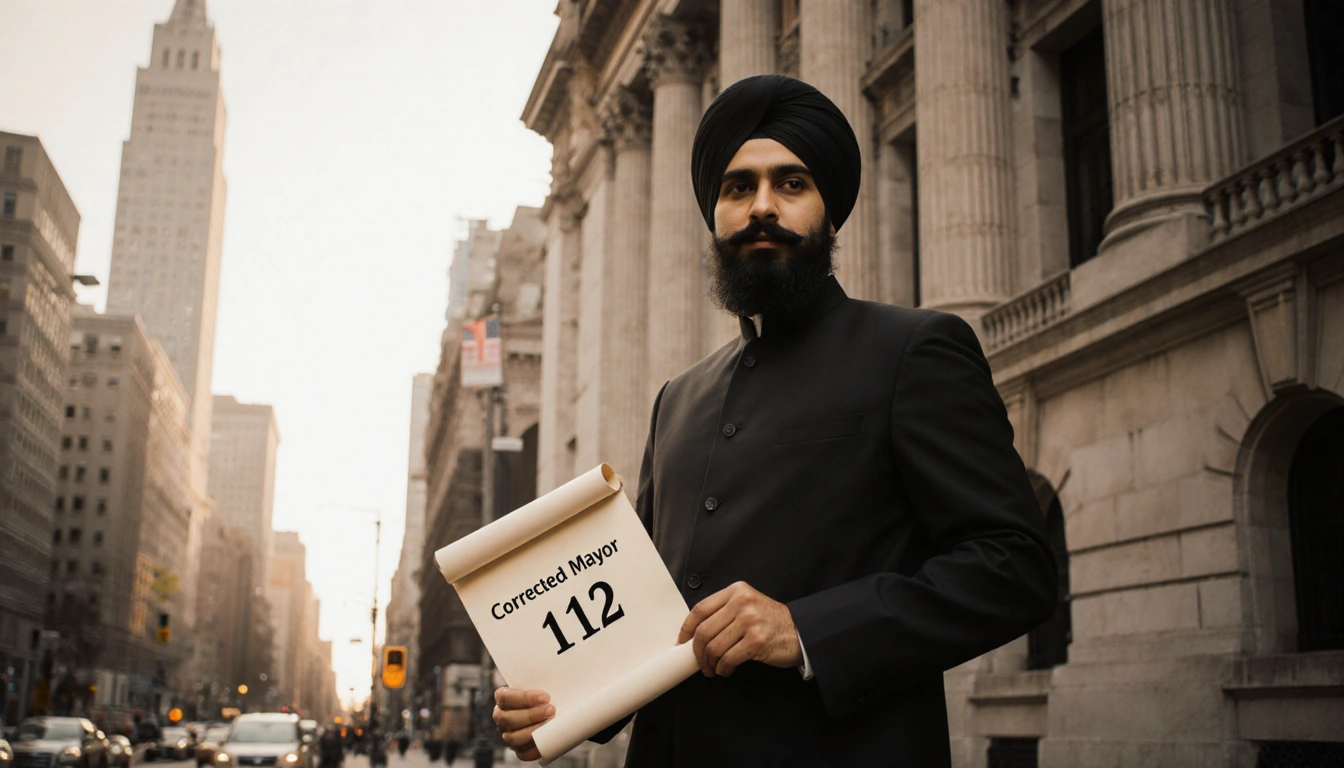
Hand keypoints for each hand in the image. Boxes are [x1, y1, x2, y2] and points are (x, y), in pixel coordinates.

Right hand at [491, 687, 553, 761]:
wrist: (551, 708)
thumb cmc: (545, 694)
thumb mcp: (541, 683)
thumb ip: (544, 680)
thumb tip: (561, 678)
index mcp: (503, 698)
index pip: (505, 698)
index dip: (525, 698)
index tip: (545, 696)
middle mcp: (502, 717)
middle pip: (508, 719)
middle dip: (531, 715)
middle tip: (551, 709)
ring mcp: (508, 734)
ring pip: (513, 737)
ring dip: (533, 731)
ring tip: (550, 723)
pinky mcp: (519, 748)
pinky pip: (522, 753)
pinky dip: (534, 749)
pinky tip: (546, 739)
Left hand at [677, 581, 803, 676]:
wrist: (800, 632)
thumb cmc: (770, 621)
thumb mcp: (747, 605)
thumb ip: (724, 611)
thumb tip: (694, 633)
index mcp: (736, 591)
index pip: (700, 609)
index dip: (686, 629)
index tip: (681, 641)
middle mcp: (742, 603)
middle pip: (704, 631)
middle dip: (697, 652)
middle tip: (700, 662)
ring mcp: (750, 621)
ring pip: (714, 647)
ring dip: (710, 663)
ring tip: (713, 669)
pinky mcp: (756, 641)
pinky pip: (728, 658)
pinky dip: (723, 668)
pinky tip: (726, 670)